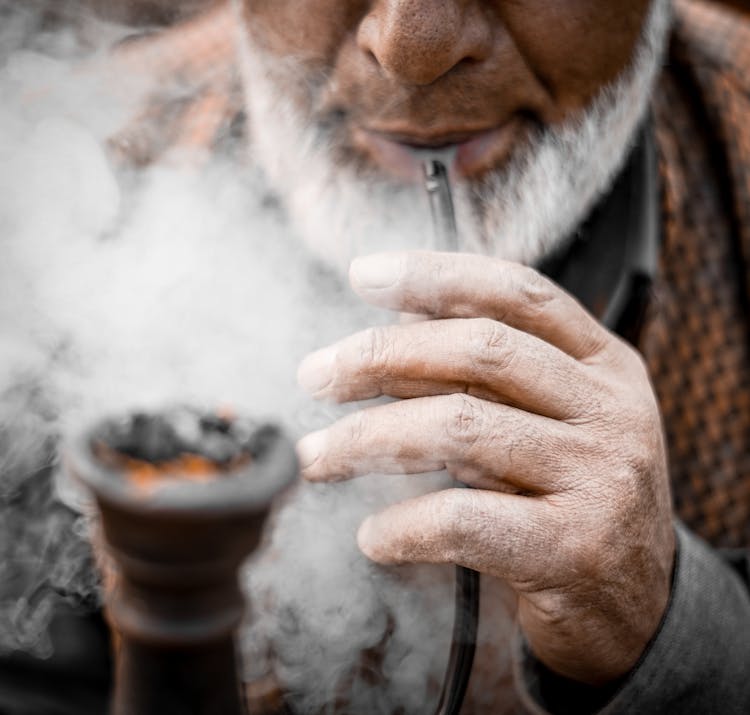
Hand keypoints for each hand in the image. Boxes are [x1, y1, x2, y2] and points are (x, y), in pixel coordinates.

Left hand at [296, 251, 674, 684]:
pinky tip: (372, 538)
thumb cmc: (570, 498)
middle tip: (314, 375)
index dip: (437, 274)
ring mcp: (599, 478)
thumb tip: (392, 332)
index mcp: (606, 365)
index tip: (363, 275)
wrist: (637, 606)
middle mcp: (611, 410)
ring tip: (316, 455)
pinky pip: (462, 520)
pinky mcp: (573, 550)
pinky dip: (402, 525)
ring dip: (366, 439)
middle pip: (480, 351)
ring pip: (459, 428)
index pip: (518, 293)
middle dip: (381, 356)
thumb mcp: (547, 423)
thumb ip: (489, 379)